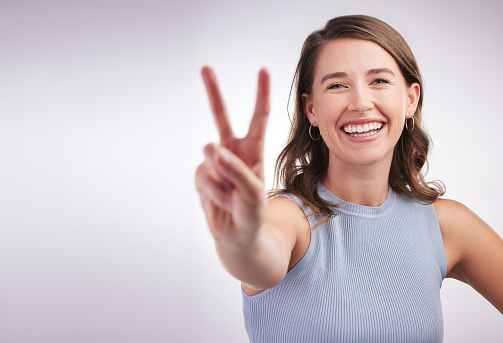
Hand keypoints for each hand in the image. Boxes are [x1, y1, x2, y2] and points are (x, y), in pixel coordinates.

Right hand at [195, 66, 270, 247]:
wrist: (238, 235)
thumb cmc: (253, 212)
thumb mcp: (253, 193)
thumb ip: (236, 171)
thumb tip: (212, 150)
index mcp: (253, 149)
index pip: (258, 117)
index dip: (261, 94)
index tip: (263, 71)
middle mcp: (233, 150)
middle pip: (221, 116)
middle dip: (213, 92)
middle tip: (206, 68)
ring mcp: (216, 162)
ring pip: (209, 156)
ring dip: (221, 180)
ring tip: (232, 197)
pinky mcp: (202, 175)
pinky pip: (201, 175)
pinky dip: (212, 192)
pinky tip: (221, 201)